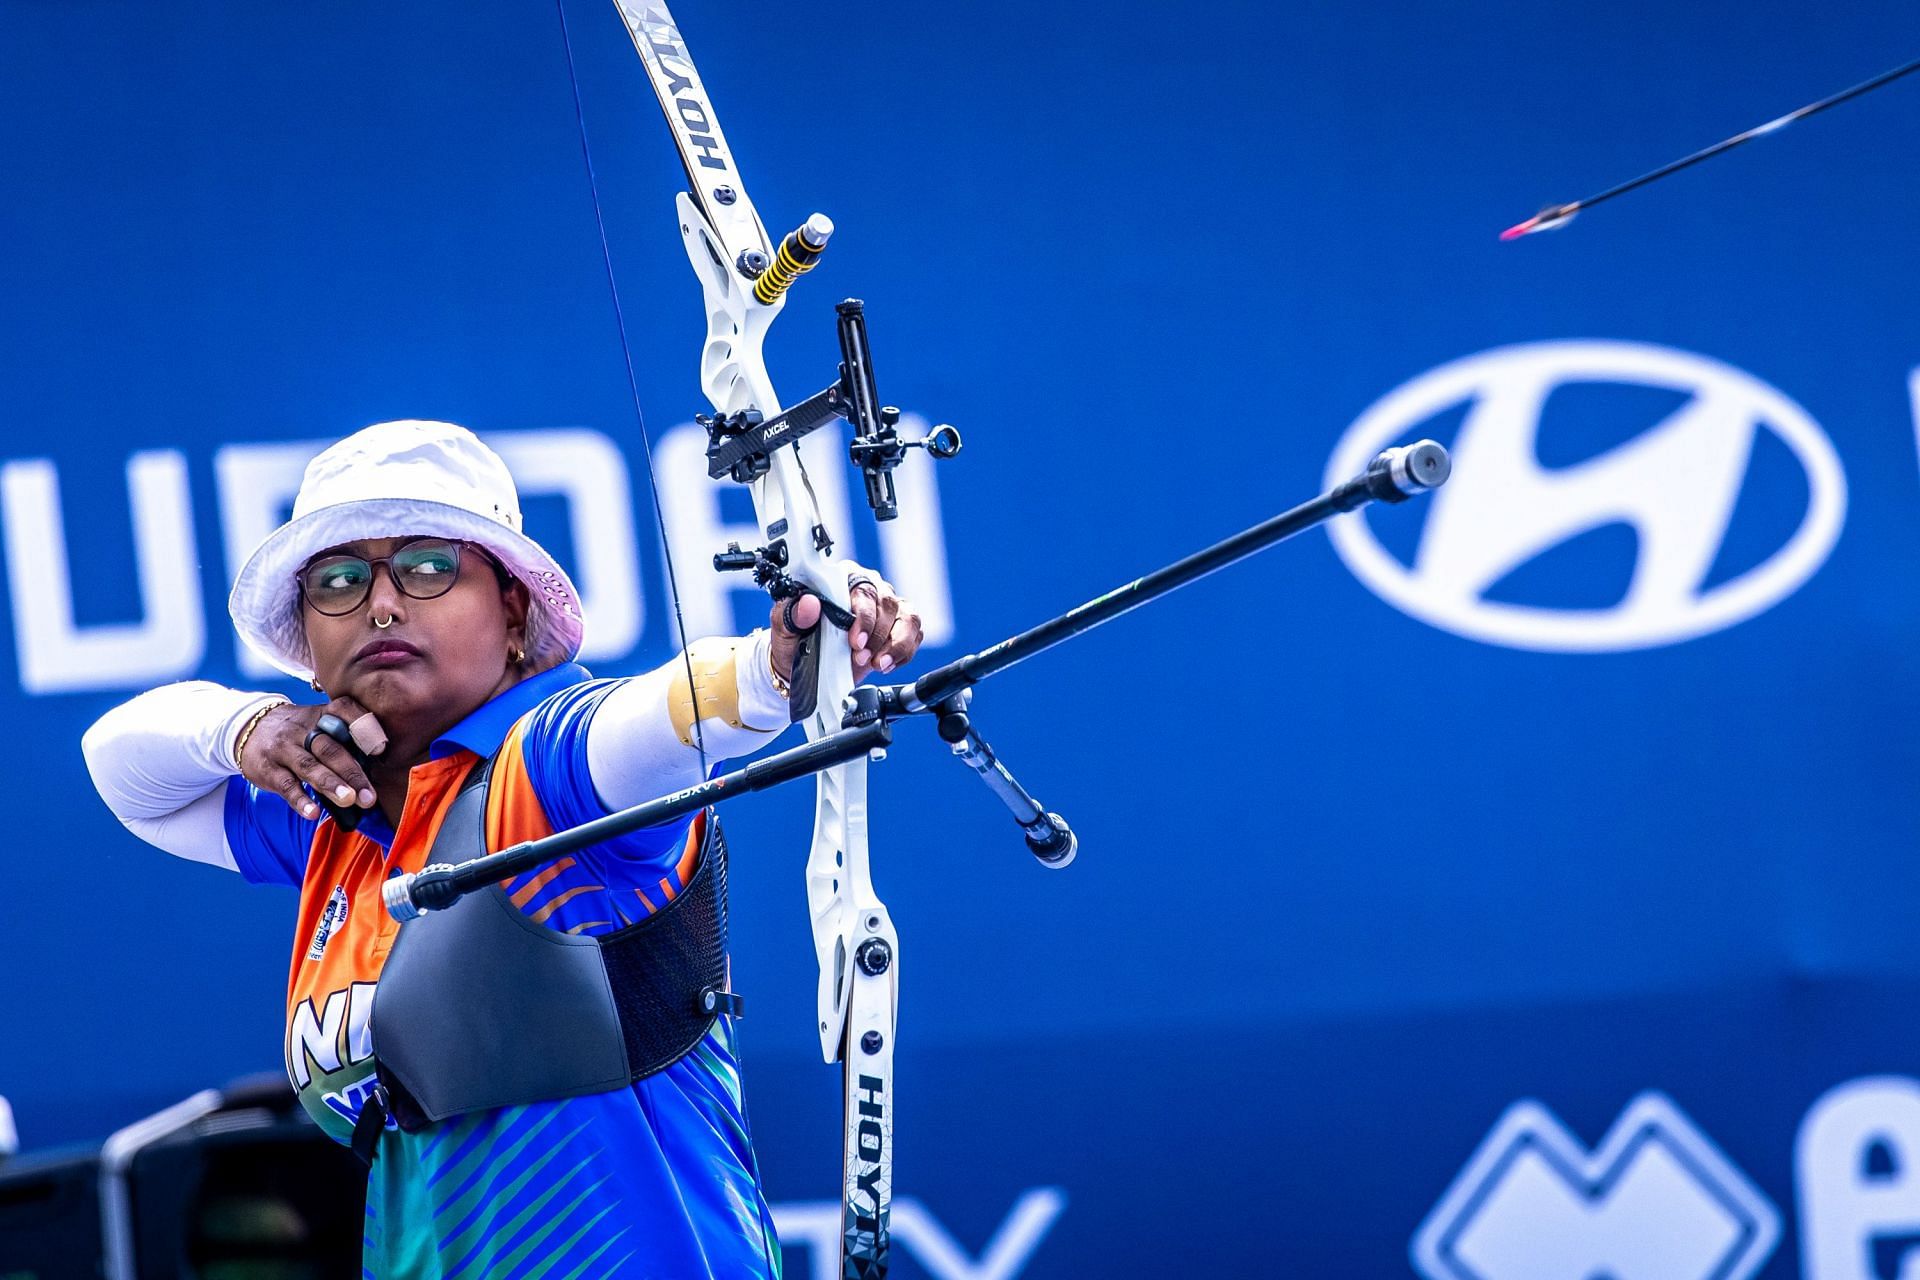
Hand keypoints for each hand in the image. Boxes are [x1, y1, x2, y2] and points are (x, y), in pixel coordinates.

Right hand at [238, 697, 386, 818]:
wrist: (249, 729)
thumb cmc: (300, 732)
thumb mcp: (320, 723)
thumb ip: (346, 736)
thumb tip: (380, 760)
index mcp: (322, 715)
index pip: (343, 710)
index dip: (363, 727)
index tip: (381, 749)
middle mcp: (303, 729)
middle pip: (330, 748)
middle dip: (352, 772)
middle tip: (369, 796)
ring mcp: (284, 749)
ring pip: (309, 766)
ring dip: (330, 784)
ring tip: (349, 800)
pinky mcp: (268, 769)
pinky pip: (285, 785)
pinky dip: (300, 800)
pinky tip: (313, 813)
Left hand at [769, 574, 924, 686]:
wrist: (802, 664)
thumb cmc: (794, 639)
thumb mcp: (784, 628)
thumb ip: (793, 614)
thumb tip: (810, 603)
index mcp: (842, 579)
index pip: (862, 589)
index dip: (863, 616)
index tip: (856, 641)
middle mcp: (869, 588)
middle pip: (888, 604)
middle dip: (877, 636)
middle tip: (860, 658)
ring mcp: (887, 607)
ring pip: (907, 618)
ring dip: (896, 645)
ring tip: (878, 664)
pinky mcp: (899, 627)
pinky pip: (915, 634)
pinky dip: (905, 652)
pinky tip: (887, 664)